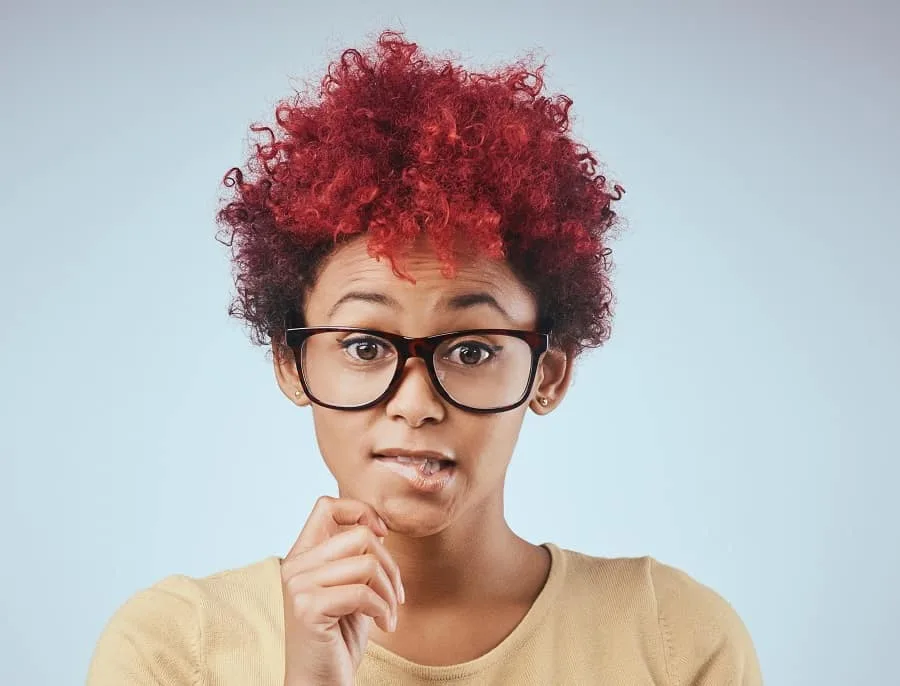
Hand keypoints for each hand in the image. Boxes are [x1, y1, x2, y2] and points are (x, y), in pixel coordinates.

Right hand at [281, 496, 404, 685]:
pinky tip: (384, 625)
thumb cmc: (336, 639)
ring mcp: (298, 586)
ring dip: (390, 591)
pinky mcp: (308, 608)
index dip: (361, 511)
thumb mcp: (348, 590)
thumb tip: (379, 528)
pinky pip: (363, 592)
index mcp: (301, 557)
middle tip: (396, 593)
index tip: (381, 535)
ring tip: (390, 612)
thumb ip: (354, 559)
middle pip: (359, 535)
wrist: (319, 684)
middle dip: (390, 564)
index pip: (327, 506)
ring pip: (367, 563)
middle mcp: (294, 566)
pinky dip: (384, 609)